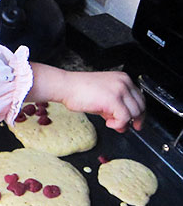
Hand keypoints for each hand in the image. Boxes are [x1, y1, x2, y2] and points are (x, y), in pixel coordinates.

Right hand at [28, 64, 144, 132]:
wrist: (65, 86)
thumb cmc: (78, 90)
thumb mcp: (101, 96)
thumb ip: (114, 108)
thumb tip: (122, 122)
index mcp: (122, 78)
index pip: (139, 97)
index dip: (138, 112)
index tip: (136, 121)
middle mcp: (124, 82)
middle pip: (140, 105)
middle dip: (135, 119)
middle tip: (124, 127)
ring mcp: (120, 90)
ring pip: (135, 112)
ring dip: (124, 122)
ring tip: (111, 123)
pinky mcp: (114, 100)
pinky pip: (125, 118)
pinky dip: (118, 124)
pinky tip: (109, 123)